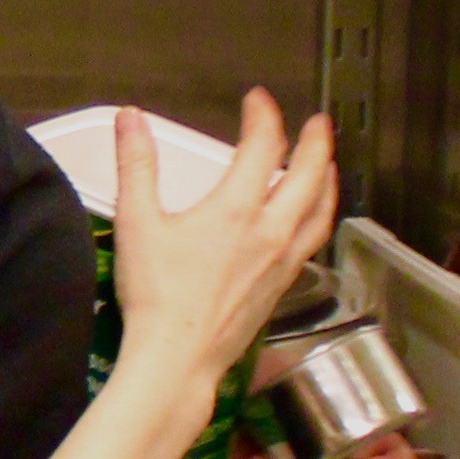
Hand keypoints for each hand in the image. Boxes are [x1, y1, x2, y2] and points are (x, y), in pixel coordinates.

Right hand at [105, 89, 341, 386]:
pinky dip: (319, 218)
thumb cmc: (155, 294)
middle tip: (319, 123)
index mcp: (237, 209)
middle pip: (309, 176)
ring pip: (321, 212)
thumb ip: (136, 165)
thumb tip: (131, 119)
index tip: (258, 100)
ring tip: (328, 165)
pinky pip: (312, 241)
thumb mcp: (137, 222)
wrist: (177, 358)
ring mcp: (282, 261)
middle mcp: (271, 231)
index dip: (263, 116)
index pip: (262, 147)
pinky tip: (309, 220)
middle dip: (317, 144)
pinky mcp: (281, 287)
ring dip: (328, 181)